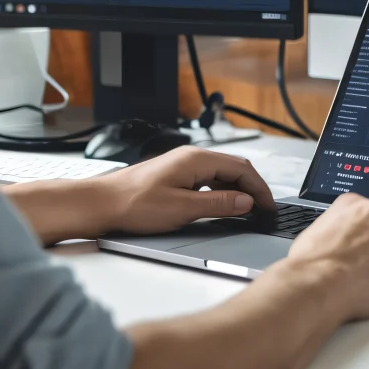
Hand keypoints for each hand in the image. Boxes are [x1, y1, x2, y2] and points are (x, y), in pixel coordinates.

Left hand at [97, 147, 275, 234]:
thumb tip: (246, 202)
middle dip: (252, 188)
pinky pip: (207, 180)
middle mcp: (192, 157)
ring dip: (237, 190)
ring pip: (220, 174)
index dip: (259, 189)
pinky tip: (221, 205)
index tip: (268, 207)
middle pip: (234, 169)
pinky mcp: (174, 175)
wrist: (99, 204)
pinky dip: (221, 191)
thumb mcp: (182, 209)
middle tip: (263, 210)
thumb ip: (218, 204)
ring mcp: (182, 165)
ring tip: (246, 210)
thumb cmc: (133, 205)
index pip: (242, 169)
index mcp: (197, 159)